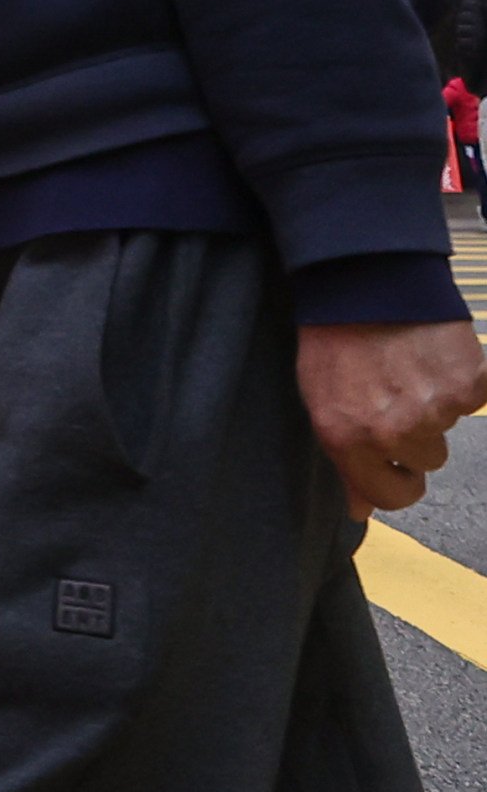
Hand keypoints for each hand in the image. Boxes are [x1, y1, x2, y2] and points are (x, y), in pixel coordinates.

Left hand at [299, 319, 486, 517]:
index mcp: (348, 440)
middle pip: (427, 461)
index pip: (392, 497)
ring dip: (434, 405)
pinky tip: (432, 356)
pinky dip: (462, 380)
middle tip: (394, 392)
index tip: (396, 467)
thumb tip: (359, 510)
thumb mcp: (320, 402)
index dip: (397, 483)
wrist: (363, 281)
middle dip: (415, 435)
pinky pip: (474, 399)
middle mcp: (394, 432)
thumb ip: (344, 460)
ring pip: (448, 429)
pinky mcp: (470, 384)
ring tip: (407, 368)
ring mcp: (436, 408)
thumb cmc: (333, 340)